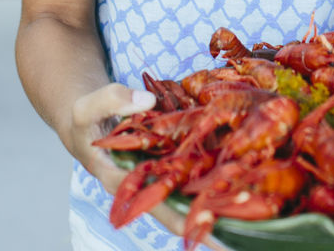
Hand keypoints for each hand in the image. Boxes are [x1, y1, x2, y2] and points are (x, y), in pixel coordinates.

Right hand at [69, 83, 231, 249]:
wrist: (85, 120)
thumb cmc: (84, 119)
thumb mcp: (88, 106)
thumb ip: (114, 99)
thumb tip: (147, 101)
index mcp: (121, 179)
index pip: (156, 206)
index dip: (183, 221)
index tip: (209, 234)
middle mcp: (142, 182)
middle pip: (179, 208)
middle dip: (207, 220)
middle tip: (241, 229)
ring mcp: (155, 171)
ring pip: (187, 192)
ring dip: (213, 200)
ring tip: (249, 210)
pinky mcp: (164, 158)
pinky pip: (188, 169)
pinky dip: (207, 175)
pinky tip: (234, 178)